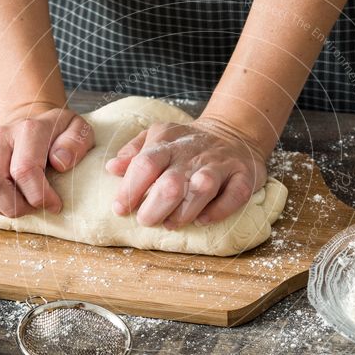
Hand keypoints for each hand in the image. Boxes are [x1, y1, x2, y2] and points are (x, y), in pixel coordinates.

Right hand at [0, 103, 93, 216]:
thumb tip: (59, 161)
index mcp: (27, 130)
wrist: (29, 124)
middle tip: (28, 208)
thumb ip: (76, 142)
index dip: (40, 197)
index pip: (25, 170)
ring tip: (5, 206)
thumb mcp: (77, 131)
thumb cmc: (55, 136)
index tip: (54, 205)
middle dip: (13, 207)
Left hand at [105, 117, 267, 228]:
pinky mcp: (243, 176)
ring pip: (202, 189)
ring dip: (184, 211)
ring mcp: (220, 165)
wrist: (233, 131)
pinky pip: (234, 195)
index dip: (130, 189)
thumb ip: (134, 153)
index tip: (119, 209)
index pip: (146, 164)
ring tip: (171, 223)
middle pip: (171, 183)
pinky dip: (219, 211)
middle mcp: (193, 154)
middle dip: (154, 207)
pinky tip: (203, 220)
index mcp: (168, 143)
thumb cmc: (187, 143)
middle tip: (145, 221)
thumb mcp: (158, 137)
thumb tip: (112, 168)